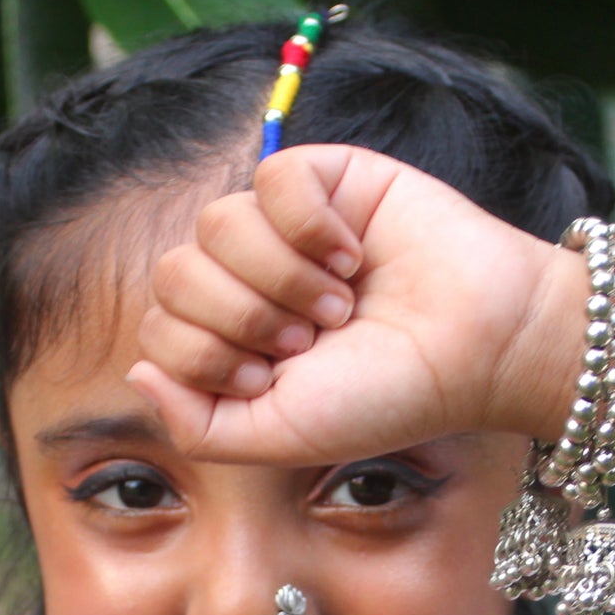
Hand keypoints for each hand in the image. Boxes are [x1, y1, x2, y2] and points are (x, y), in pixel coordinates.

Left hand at [128, 145, 583, 464]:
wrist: (476, 349)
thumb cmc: (386, 398)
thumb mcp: (278, 438)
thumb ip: (196, 426)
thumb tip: (138, 369)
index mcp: (232, 342)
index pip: (161, 329)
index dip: (205, 356)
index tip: (269, 379)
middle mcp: (249, 283)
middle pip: (175, 274)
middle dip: (242, 319)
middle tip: (310, 342)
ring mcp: (282, 228)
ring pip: (216, 223)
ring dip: (280, 277)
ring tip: (338, 304)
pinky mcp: (323, 178)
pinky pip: (270, 177)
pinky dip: (308, 224)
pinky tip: (350, 255)